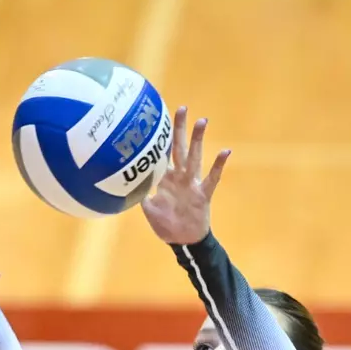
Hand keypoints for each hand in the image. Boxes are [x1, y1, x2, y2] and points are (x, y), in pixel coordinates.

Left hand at [139, 106, 229, 245]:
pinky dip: (218, 165)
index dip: (160, 139)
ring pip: (195, 157)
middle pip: (179, 148)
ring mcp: (192, 183)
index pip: (162, 154)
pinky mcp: (204, 193)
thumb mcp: (148, 209)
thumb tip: (125, 181)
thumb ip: (140, 194)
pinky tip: (225, 151)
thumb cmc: (166, 225)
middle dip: (180, 129)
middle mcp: (179, 176)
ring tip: (202, 121)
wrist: (183, 241)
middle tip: (182, 108)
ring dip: (197, 140)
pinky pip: (212, 177)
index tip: (157, 119)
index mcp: (166, 179)